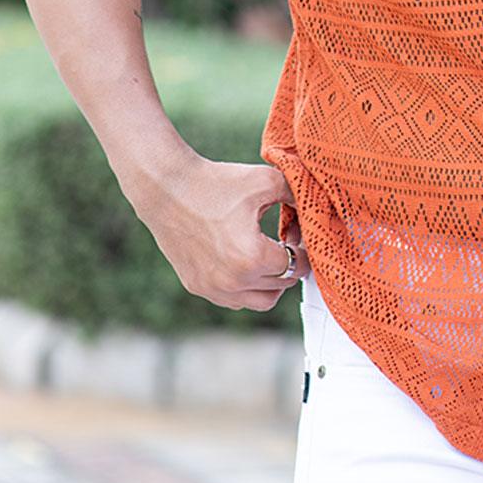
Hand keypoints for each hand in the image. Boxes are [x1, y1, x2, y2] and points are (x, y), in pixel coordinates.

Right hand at [136, 152, 311, 311]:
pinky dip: (246, 287)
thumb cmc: (216, 182)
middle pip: (281, 285)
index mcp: (253, 257)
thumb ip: (297, 195)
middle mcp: (233, 281)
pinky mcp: (197, 287)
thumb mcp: (266, 181)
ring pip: (259, 301)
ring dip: (271, 283)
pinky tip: (246, 261)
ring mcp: (213, 288)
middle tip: (290, 245)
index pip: (296, 266)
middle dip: (291, 265)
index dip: (305, 250)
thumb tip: (314, 208)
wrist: (167, 188)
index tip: (302, 237)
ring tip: (271, 256)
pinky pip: (233, 300)